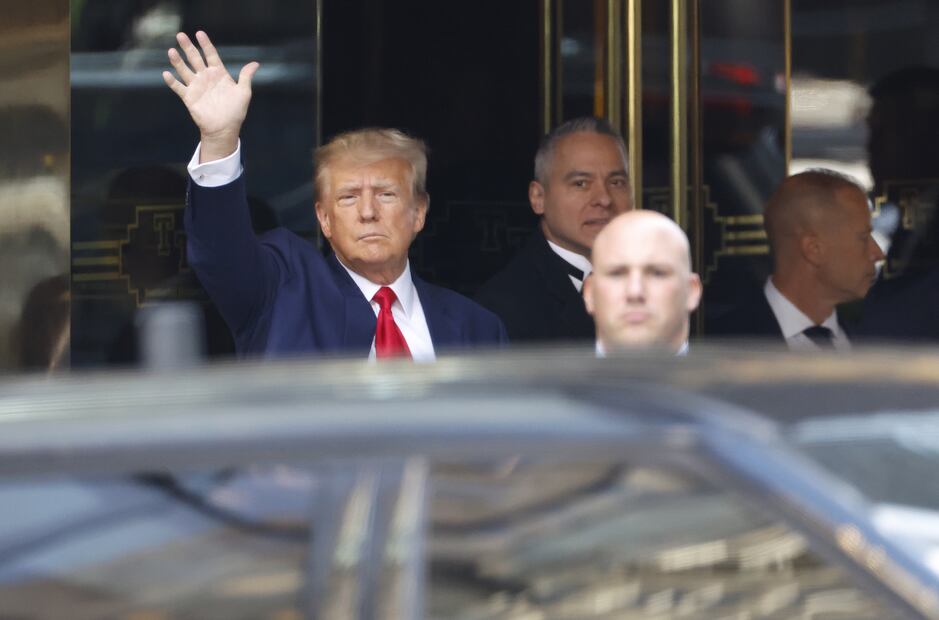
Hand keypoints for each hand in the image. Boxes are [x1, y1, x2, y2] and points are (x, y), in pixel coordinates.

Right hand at [162, 31, 258, 162]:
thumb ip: (246, 77)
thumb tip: (255, 63)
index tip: (199, 33)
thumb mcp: (243, 92)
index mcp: (219, 74)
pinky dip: (172, 81)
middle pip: (195, 58)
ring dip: (177, 61)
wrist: (225, 128)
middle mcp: (206, 77)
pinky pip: (178, 88)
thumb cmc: (236, 111)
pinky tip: (166, 73)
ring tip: (172, 51)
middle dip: (188, 47)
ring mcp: (196, 86)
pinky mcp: (189, 97)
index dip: (206, 44)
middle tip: (181, 35)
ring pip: (184, 70)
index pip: (211, 55)